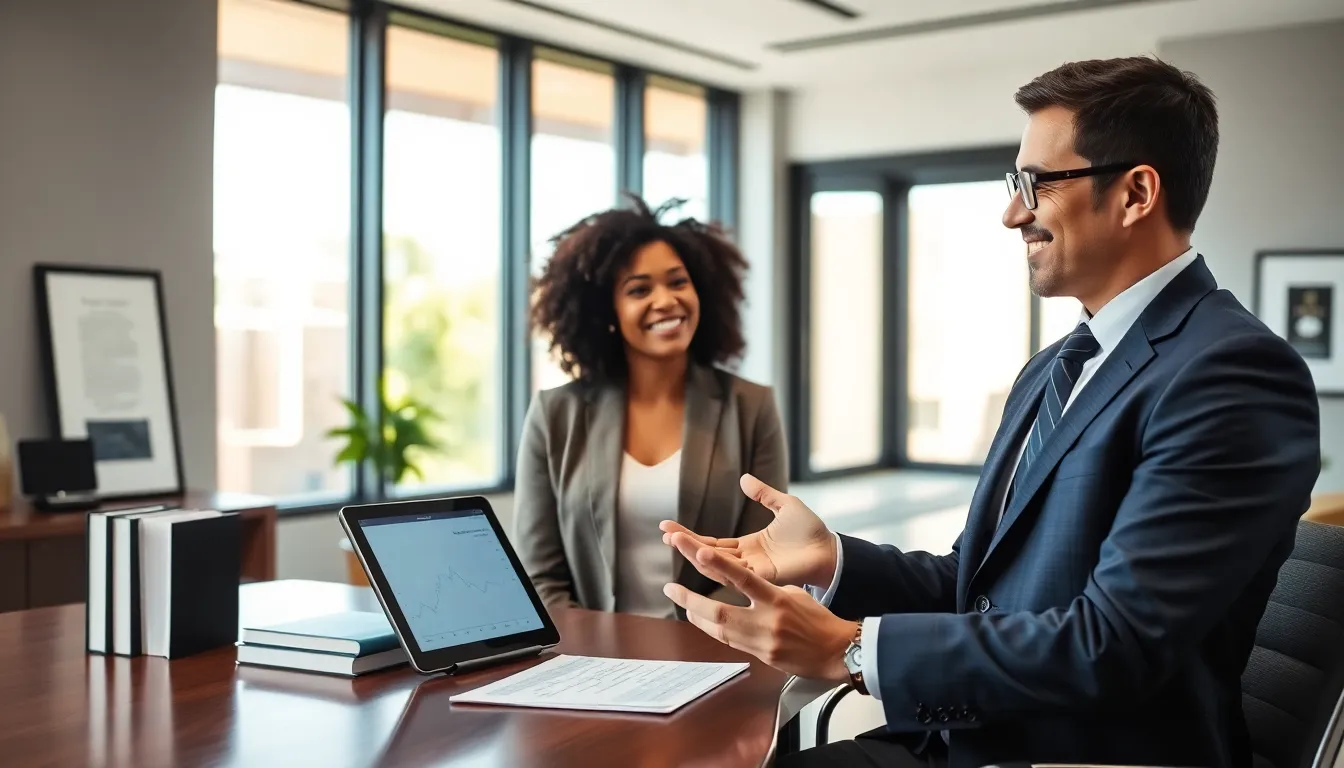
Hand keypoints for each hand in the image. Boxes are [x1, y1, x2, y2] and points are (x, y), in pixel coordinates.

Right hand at [660, 474, 836, 587]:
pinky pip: (732, 573)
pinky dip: (714, 563)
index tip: (667, 527)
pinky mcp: (760, 578)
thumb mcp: (784, 505)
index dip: (690, 536)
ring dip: (693, 551)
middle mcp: (745, 561)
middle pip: (707, 554)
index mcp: (748, 546)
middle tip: (663, 532)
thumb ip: (764, 493)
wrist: (831, 551)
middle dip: (684, 543)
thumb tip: (743, 478)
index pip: (712, 542)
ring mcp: (751, 572)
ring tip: (673, 539)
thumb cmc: (811, 532)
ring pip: (714, 563)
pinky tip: (699, 552)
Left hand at [662, 540, 855, 683]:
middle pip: (719, 611)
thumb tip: (743, 584)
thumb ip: (767, 589)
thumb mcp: (795, 594)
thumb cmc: (818, 619)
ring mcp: (762, 642)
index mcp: (777, 599)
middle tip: (671, 589)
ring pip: (719, 630)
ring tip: (682, 604)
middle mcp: (767, 621)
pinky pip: (731, 643)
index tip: (698, 552)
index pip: (743, 578)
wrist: (836, 651)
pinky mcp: (762, 657)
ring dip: (697, 617)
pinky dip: (715, 631)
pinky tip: (704, 622)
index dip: (718, 565)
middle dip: (690, 600)